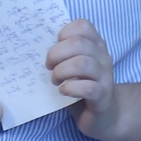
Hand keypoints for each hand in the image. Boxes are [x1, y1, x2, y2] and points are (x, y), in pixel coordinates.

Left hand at [48, 19, 120, 138]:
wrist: (104, 115)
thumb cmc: (82, 86)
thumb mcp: (75, 64)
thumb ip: (64, 52)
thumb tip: (36, 43)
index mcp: (96, 45)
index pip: (83, 25)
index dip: (64, 33)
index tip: (56, 47)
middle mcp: (103, 57)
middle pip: (78, 43)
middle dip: (56, 54)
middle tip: (49, 67)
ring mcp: (105, 76)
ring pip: (82, 63)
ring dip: (61, 72)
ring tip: (56, 80)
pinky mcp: (102, 96)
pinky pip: (88, 87)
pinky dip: (71, 88)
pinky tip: (63, 91)